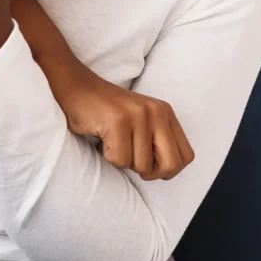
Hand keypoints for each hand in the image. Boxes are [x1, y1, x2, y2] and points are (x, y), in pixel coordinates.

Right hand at [49, 61, 194, 180]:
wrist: (74, 88)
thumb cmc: (105, 113)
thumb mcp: (141, 121)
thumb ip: (158, 140)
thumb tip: (168, 172)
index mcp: (165, 112)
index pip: (186, 157)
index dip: (167, 169)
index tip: (147, 161)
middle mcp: (156, 111)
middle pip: (171, 166)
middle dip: (150, 172)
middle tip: (130, 157)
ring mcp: (138, 115)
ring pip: (142, 167)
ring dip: (123, 161)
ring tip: (112, 140)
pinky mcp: (118, 121)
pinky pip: (120, 161)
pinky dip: (108, 156)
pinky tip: (102, 137)